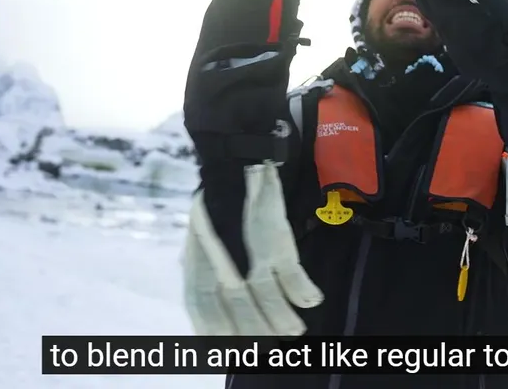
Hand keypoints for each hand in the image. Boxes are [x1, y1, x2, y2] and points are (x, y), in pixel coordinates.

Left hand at [183, 163, 323, 335]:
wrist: (239, 157)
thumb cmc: (226, 205)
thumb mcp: (203, 240)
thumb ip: (204, 276)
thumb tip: (208, 317)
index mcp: (196, 257)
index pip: (199, 306)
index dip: (215, 333)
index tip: (231, 351)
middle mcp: (217, 252)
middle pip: (232, 303)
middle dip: (253, 331)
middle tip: (269, 347)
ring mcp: (245, 241)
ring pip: (260, 291)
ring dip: (280, 318)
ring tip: (294, 331)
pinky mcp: (273, 229)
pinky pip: (288, 268)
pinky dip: (300, 290)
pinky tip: (311, 301)